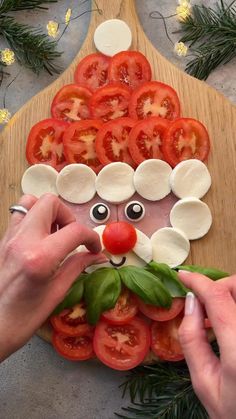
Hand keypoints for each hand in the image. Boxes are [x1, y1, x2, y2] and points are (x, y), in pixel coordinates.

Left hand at [0, 194, 105, 360]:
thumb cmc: (22, 318)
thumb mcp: (56, 293)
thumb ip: (77, 266)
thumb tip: (97, 256)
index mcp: (40, 256)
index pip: (75, 230)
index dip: (92, 237)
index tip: (94, 248)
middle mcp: (22, 240)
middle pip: (50, 203)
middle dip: (68, 216)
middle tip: (73, 237)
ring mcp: (9, 237)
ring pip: (30, 202)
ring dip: (48, 212)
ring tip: (56, 234)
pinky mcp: (2, 240)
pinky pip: (19, 215)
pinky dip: (34, 219)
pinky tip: (41, 239)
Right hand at [178, 270, 235, 418]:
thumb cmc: (233, 413)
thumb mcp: (203, 382)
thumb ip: (192, 340)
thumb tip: (189, 303)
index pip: (218, 298)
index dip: (197, 282)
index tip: (183, 277)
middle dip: (219, 286)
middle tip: (203, 302)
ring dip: (229, 294)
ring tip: (215, 315)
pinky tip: (228, 322)